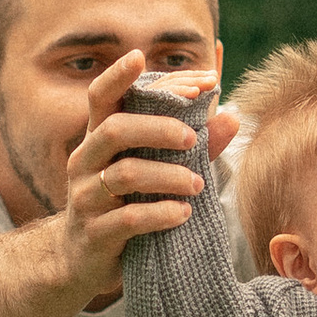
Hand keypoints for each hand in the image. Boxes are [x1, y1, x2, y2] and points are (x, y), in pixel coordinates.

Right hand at [56, 54, 238, 298]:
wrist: (84, 260)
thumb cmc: (127, 203)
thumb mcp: (155, 170)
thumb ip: (192, 145)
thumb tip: (232, 116)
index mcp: (99, 138)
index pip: (101, 96)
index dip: (118, 75)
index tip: (141, 55)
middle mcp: (86, 161)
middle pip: (115, 128)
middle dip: (158, 127)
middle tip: (193, 138)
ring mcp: (86, 198)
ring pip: (125, 174)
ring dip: (168, 175)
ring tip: (199, 185)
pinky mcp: (95, 233)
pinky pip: (127, 219)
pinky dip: (160, 214)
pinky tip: (183, 214)